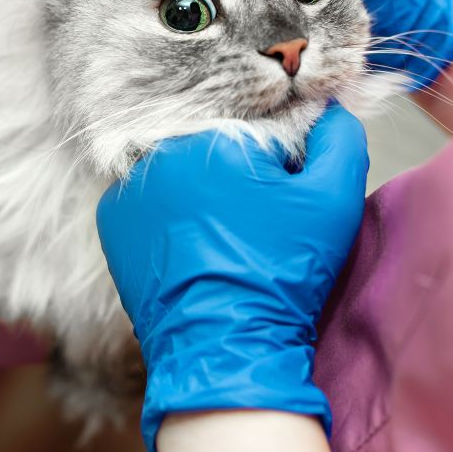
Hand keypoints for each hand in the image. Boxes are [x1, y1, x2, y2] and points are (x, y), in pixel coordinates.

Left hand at [96, 103, 368, 449]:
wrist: (224, 346)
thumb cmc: (282, 273)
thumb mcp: (334, 199)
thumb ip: (340, 138)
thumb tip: (330, 106)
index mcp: (218, 133)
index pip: (262, 129)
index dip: (283, 165)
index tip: (286, 202)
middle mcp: (165, 148)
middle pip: (217, 146)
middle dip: (240, 175)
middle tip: (256, 225)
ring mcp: (131, 183)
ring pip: (181, 169)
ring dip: (202, 190)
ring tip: (224, 238)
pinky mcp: (112, 217)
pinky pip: (148, 198)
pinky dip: (168, 213)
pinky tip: (191, 244)